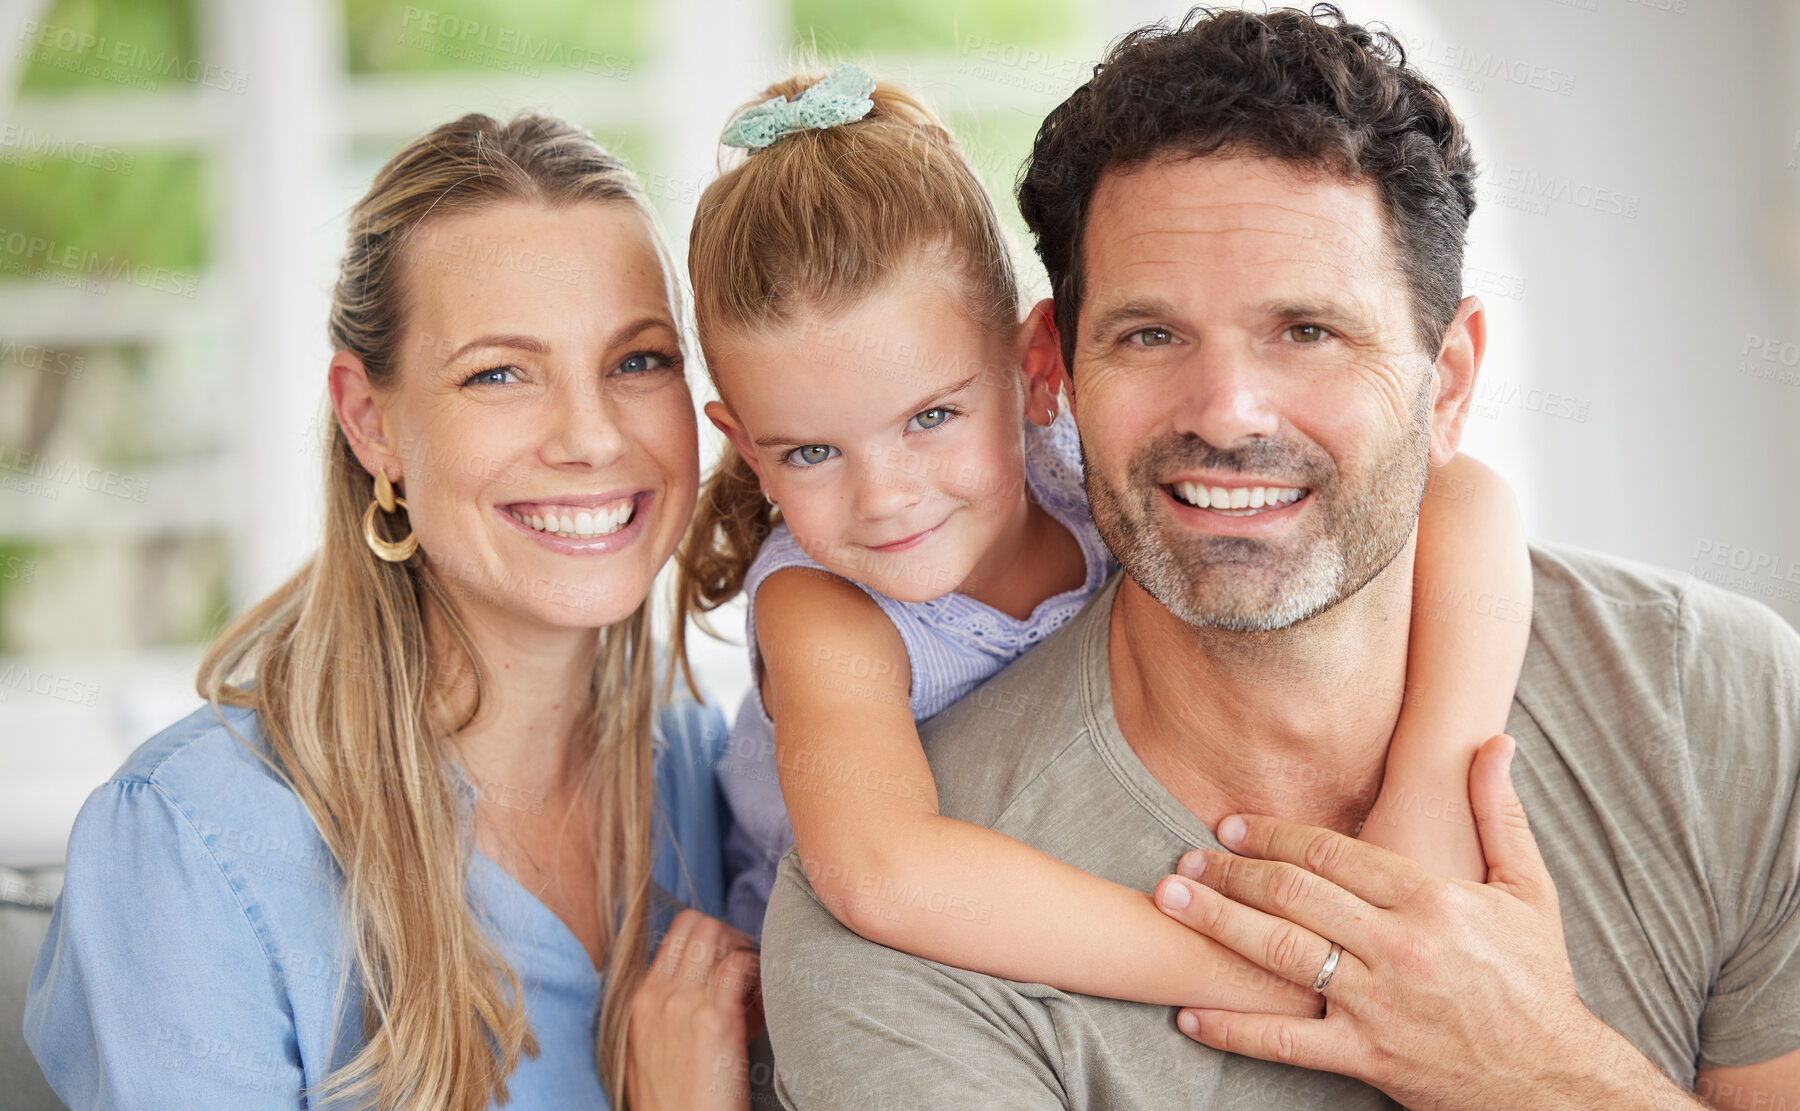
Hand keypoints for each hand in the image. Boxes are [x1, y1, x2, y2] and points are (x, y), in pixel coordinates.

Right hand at [626, 908, 762, 1110]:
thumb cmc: (675, 1101)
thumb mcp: (656, 1048)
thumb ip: (677, 1010)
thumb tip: (718, 985)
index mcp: (639, 1000)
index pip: (673, 934)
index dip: (706, 942)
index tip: (724, 965)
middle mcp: (656, 993)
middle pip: (695, 923)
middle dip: (726, 936)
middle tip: (742, 966)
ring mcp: (682, 1002)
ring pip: (715, 932)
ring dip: (741, 948)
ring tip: (752, 981)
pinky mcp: (713, 1019)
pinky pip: (741, 963)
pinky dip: (757, 970)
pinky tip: (761, 998)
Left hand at [1152, 735, 1689, 1110]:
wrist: (1554, 1080)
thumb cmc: (1536, 981)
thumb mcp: (1528, 891)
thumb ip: (1497, 814)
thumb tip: (1495, 742)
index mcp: (1431, 900)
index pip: (1332, 853)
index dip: (1273, 834)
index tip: (1230, 825)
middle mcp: (1398, 947)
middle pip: (1294, 894)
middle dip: (1232, 872)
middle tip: (1183, 858)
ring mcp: (1377, 1004)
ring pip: (1279, 954)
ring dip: (1217, 923)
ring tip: (1171, 902)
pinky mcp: (1366, 1056)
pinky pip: (1285, 1041)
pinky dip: (1232, 1028)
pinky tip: (1189, 1015)